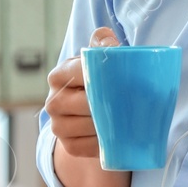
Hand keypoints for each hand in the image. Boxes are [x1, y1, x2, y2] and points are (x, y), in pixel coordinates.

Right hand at [44, 27, 120, 159]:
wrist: (87, 114)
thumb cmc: (95, 82)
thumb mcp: (97, 61)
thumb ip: (102, 45)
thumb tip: (108, 40)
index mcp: (58, 75)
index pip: (82, 72)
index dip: (105, 75)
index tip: (125, 77)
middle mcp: (53, 101)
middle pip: (86, 102)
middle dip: (111, 102)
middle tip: (134, 100)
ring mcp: (58, 126)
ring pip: (88, 126)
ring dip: (111, 124)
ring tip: (129, 117)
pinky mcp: (68, 145)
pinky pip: (89, 146)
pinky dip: (106, 142)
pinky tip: (118, 135)